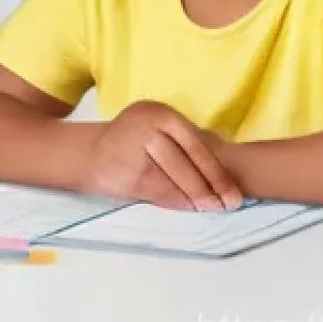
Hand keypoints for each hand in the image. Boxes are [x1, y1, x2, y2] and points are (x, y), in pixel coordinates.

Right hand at [83, 101, 243, 211]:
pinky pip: (160, 191)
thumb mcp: (157, 131)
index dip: (217, 170)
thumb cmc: (131, 145)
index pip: (196, 143)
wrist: (87, 154)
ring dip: (196, 197)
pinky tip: (189, 208)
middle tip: (229, 205)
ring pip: (175, 178)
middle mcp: (147, 124)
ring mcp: (134, 146)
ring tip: (212, 209)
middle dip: (210, 186)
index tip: (234, 190)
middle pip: (187, 161)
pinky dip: (178, 202)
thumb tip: (227, 163)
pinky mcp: (127, 171)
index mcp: (160, 112)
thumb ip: (184, 142)